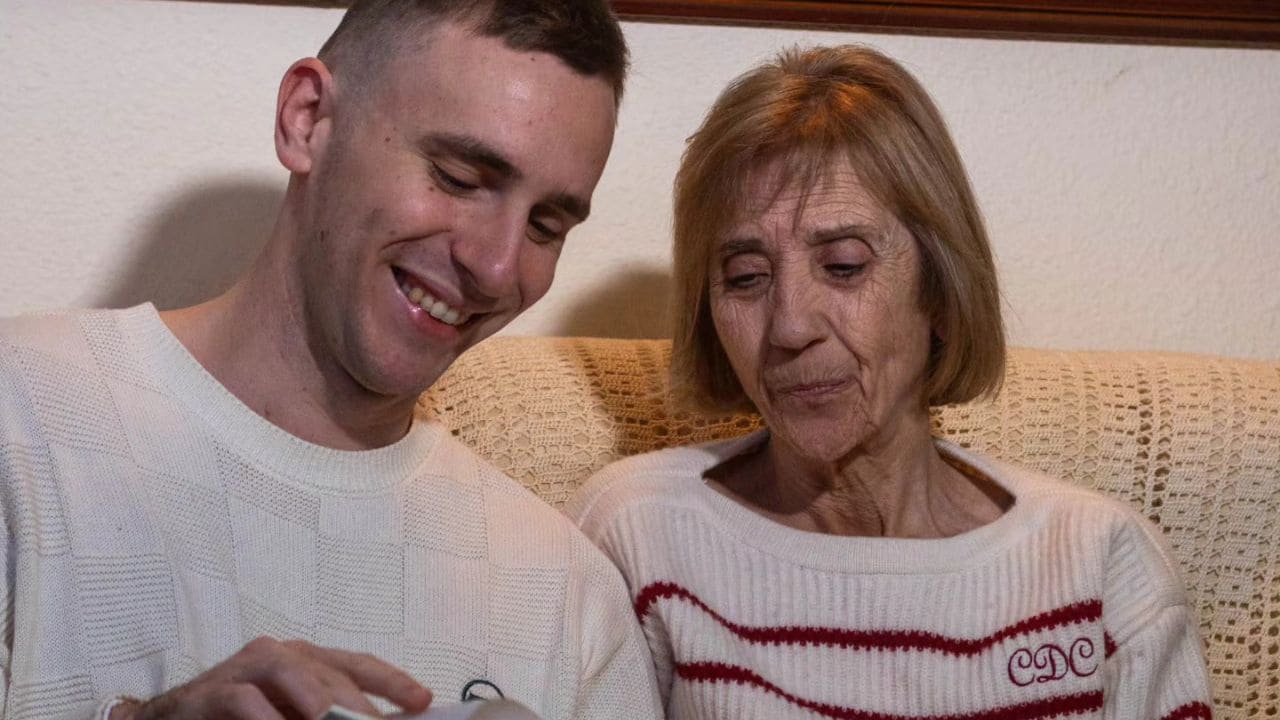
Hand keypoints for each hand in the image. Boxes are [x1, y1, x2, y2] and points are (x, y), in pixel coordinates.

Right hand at [110, 636, 431, 719]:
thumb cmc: (241, 718)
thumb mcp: (292, 717)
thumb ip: (329, 718)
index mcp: (308, 663)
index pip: (359, 665)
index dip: (393, 682)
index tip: (423, 701)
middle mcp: (282, 656)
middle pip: (330, 672)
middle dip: (357, 704)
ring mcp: (245, 668)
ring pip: (290, 669)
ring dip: (315, 697)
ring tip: (334, 719)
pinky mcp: (211, 690)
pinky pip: (241, 697)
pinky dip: (263, 715)